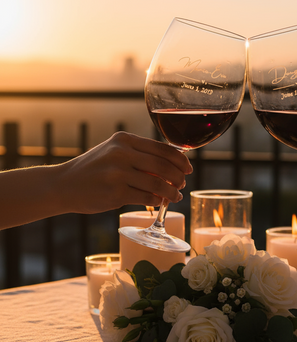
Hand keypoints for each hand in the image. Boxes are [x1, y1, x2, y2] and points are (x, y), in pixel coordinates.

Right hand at [59, 132, 192, 213]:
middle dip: (178, 177)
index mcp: (124, 139)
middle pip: (163, 166)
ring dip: (171, 192)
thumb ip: (140, 154)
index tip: (188, 169)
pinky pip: (146, 197)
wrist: (63, 185)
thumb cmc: (94, 169)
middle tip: (182, 184)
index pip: (162, 148)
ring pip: (158, 184)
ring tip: (175, 196)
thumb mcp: (114, 151)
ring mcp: (118, 173)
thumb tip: (173, 166)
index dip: (180, 160)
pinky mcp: (115, 193)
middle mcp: (121, 153)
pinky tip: (160, 202)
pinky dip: (157, 201)